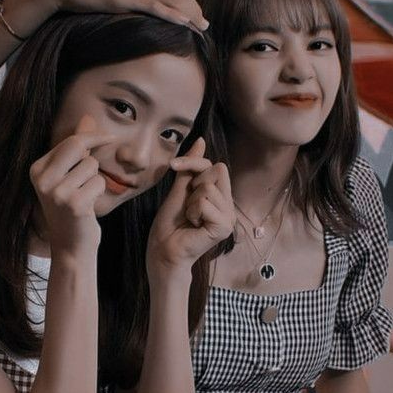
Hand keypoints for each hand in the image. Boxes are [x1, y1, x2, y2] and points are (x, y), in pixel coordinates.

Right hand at [29, 115, 111, 256]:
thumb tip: (87, 118)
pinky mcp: (74, 204)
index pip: (70, 142)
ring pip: (91, 166)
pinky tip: (88, 207)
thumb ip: (76, 148)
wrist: (70, 247)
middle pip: (78, 146)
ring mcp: (57, 192)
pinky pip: (98, 183)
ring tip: (84, 197)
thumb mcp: (68, 176)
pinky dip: (99, 193)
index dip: (93, 138)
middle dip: (93, 153)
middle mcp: (42, 179)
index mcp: (36, 169)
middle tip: (99, 163)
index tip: (110, 137)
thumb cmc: (72, 210)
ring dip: (95, 180)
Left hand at [147, 138, 234, 274]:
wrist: (163, 252)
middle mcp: (228, 205)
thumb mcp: (179, 190)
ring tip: (190, 219)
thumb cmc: (169, 226)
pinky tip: (193, 226)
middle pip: (218, 170)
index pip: (215, 165)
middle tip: (188, 206)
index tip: (173, 164)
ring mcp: (229, 216)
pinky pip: (205, 202)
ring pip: (208, 187)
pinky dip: (192, 212)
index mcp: (220, 196)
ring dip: (190, 202)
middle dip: (194, 184)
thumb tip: (201, 140)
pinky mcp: (224, 226)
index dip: (193, 162)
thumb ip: (191, 168)